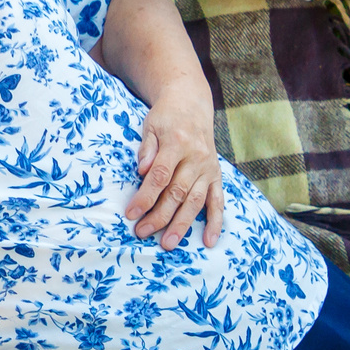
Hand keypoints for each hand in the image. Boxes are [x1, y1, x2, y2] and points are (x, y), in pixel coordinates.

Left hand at [126, 87, 223, 247]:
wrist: (191, 105)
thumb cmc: (165, 118)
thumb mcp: (150, 125)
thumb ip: (147, 149)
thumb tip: (142, 170)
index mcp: (177, 143)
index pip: (160, 176)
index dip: (146, 197)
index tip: (131, 213)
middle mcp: (196, 158)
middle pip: (177, 192)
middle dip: (160, 216)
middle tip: (142, 233)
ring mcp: (209, 168)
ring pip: (196, 201)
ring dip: (183, 224)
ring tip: (169, 243)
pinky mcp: (217, 176)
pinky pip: (218, 201)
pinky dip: (215, 222)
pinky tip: (208, 241)